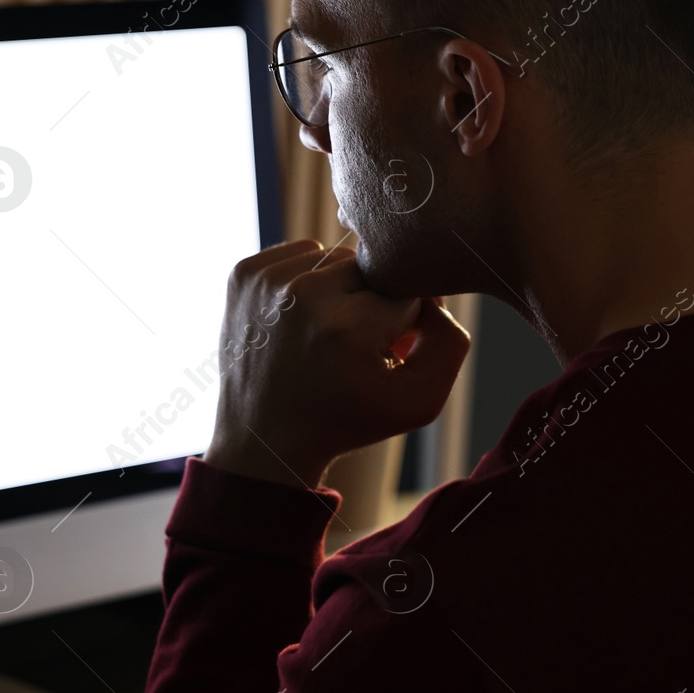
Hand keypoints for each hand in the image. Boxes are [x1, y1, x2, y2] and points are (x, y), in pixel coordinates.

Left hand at [203, 240, 471, 489]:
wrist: (263, 439)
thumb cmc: (344, 421)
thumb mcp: (418, 402)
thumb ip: (450, 342)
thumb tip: (435, 293)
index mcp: (347, 328)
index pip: (408, 290)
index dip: (408, 320)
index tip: (390, 349)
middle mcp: (302, 295)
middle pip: (370, 268)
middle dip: (374, 302)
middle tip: (358, 344)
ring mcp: (266, 281)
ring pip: (335, 257)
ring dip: (341, 289)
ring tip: (329, 333)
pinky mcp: (243, 273)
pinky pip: (299, 252)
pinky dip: (307, 280)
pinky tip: (301, 320)